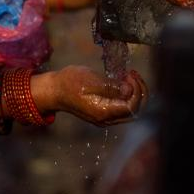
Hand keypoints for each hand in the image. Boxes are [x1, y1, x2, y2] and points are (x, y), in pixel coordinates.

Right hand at [30, 66, 146, 125]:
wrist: (54, 90)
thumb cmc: (70, 82)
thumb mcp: (91, 80)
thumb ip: (112, 87)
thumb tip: (130, 90)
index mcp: (104, 112)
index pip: (132, 106)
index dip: (137, 90)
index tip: (130, 74)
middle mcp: (106, 119)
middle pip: (134, 111)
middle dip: (139, 91)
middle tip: (133, 74)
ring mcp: (105, 118)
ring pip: (129, 110)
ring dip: (134, 93)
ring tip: (129, 76)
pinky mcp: (103, 113)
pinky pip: (121, 108)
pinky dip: (126, 96)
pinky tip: (123, 82)